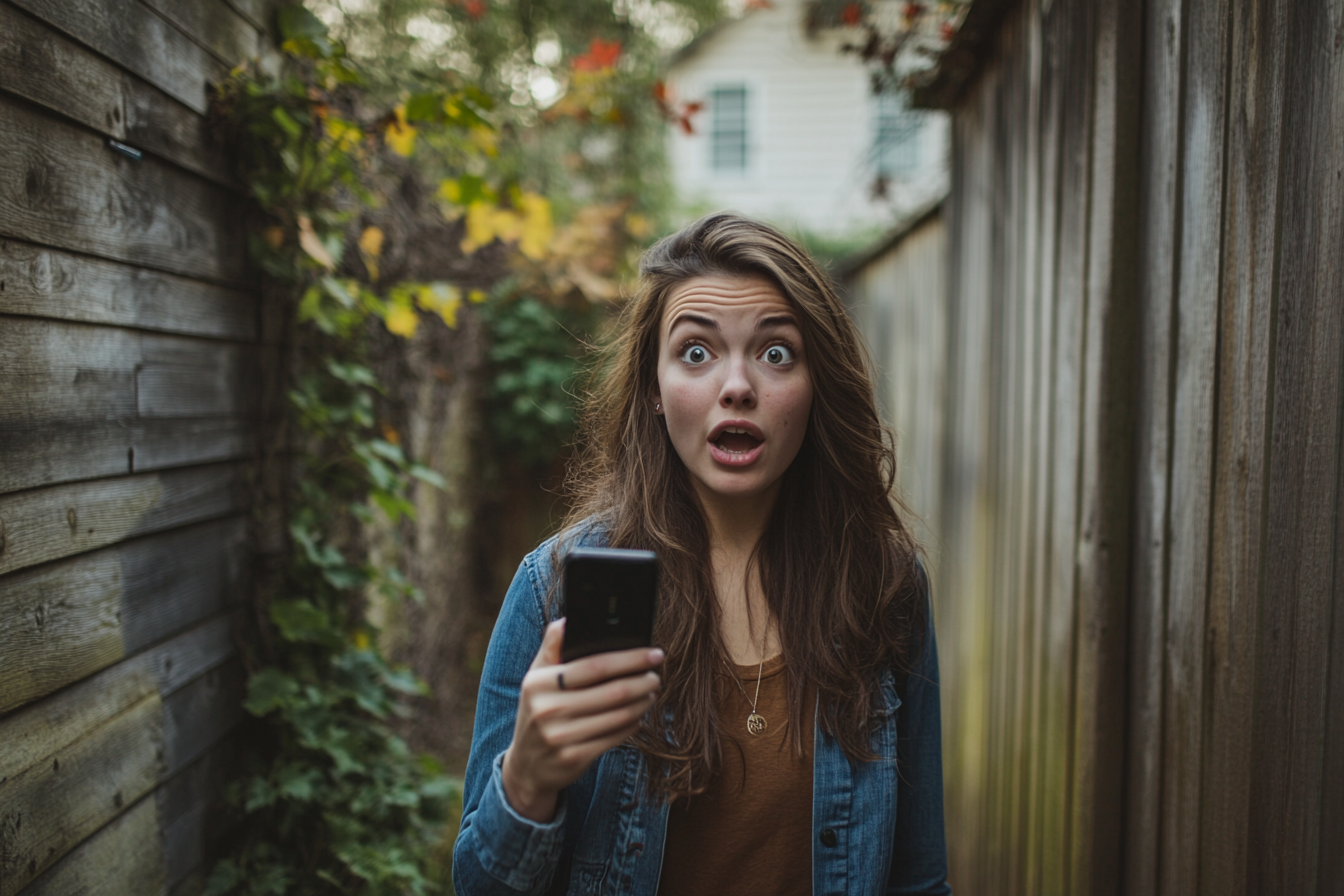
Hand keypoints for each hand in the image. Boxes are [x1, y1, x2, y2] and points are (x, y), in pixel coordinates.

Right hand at [501, 619, 663, 822]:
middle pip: (613, 691)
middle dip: (642, 681)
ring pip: (618, 715)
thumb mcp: (536, 677)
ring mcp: (560, 736)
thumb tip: (569, 619)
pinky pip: (614, 737)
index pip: (595, 665)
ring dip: (642, 703)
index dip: (629, 658)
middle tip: (656, 675)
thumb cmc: (538, 710)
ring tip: (650, 694)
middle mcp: (547, 709)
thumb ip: (552, 646)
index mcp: (539, 682)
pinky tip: (637, 716)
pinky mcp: (573, 758)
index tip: (653, 653)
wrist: (526, 766)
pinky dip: (632, 724)